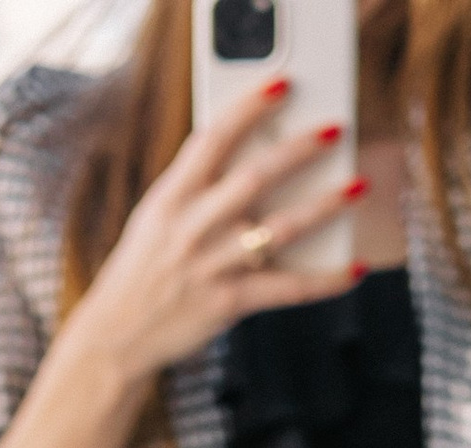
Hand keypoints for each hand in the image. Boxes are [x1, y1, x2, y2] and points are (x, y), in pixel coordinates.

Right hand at [61, 79, 361, 391]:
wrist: (114, 337)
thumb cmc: (142, 271)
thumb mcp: (155, 220)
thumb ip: (196, 188)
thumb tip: (252, 156)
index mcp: (170, 199)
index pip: (213, 140)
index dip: (249, 109)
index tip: (282, 86)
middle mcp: (190, 229)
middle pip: (253, 179)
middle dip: (297, 151)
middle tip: (334, 131)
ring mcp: (209, 267)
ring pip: (278, 231)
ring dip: (322, 208)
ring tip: (357, 188)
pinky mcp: (225, 305)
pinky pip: (285, 290)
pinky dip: (323, 282)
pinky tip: (352, 269)